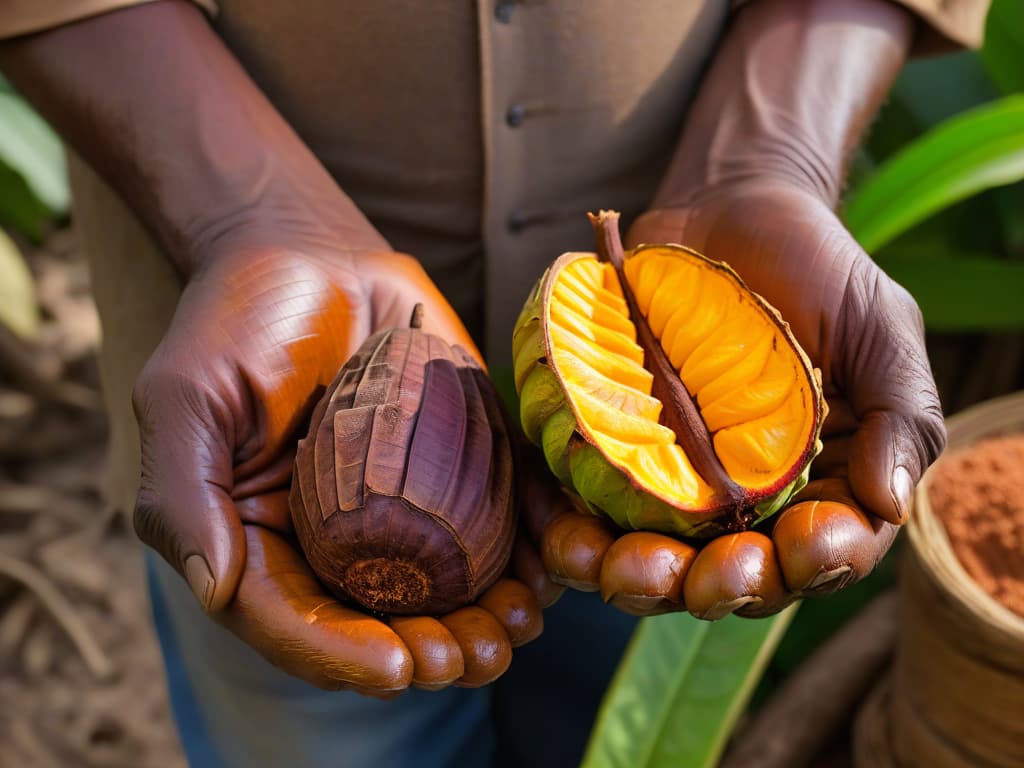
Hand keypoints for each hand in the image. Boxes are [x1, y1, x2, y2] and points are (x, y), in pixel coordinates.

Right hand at [133, 243, 546, 692]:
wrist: (311, 255)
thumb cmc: (236, 321)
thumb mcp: (185, 398)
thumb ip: (183, 493)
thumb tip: (210, 588)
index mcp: (262, 543)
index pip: (297, 619)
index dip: (343, 655)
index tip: (396, 668)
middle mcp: (336, 539)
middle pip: (382, 619)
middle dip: (430, 649)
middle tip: (471, 657)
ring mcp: (405, 506)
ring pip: (447, 585)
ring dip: (486, 617)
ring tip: (516, 627)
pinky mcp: (461, 465)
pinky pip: (497, 519)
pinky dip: (527, 549)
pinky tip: (552, 569)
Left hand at [538, 181, 944, 618]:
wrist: (728, 209)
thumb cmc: (818, 272)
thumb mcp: (881, 333)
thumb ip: (903, 416)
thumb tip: (889, 502)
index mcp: (825, 486)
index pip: (827, 550)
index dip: (816, 563)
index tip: (803, 548)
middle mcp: (749, 501)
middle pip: (734, 573)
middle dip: (718, 586)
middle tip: (704, 578)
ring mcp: (677, 482)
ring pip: (658, 557)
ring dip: (640, 579)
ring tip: (618, 569)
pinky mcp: (616, 452)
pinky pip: (593, 509)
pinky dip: (576, 534)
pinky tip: (565, 539)